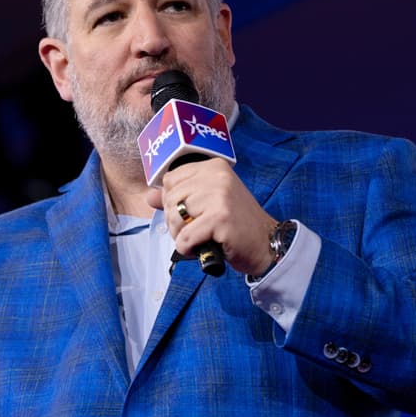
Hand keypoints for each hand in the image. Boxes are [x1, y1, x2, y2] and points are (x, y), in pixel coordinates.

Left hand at [147, 158, 277, 276]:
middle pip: (171, 199)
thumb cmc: (236, 224)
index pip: (170, 179)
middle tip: (194, 231)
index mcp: (213, 167)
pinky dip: (188, 249)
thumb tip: (149, 196)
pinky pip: (186, 237)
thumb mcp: (208, 203)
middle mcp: (217, 177)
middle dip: (175, 222)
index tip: (189, 213)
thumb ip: (179, 197)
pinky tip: (202, 248)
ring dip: (181, 236)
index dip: (173, 201)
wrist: (266, 243)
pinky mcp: (220, 219)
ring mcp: (219, 196)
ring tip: (199, 239)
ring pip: (175, 218)